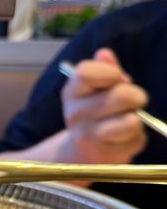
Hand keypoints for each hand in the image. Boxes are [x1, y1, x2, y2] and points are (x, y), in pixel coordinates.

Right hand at [61, 48, 147, 163]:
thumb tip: (104, 54)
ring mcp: (87, 136)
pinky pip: (135, 138)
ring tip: (127, 120)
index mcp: (72, 93)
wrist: (84, 152)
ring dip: (136, 118)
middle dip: (135, 96)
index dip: (110, 72)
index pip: (85, 73)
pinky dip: (137, 136)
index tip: (117, 78)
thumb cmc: (97, 113)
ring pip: (130, 120)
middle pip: (121, 95)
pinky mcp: (104, 154)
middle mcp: (75, 114)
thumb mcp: (98, 89)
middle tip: (132, 102)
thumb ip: (105, 69)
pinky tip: (124, 137)